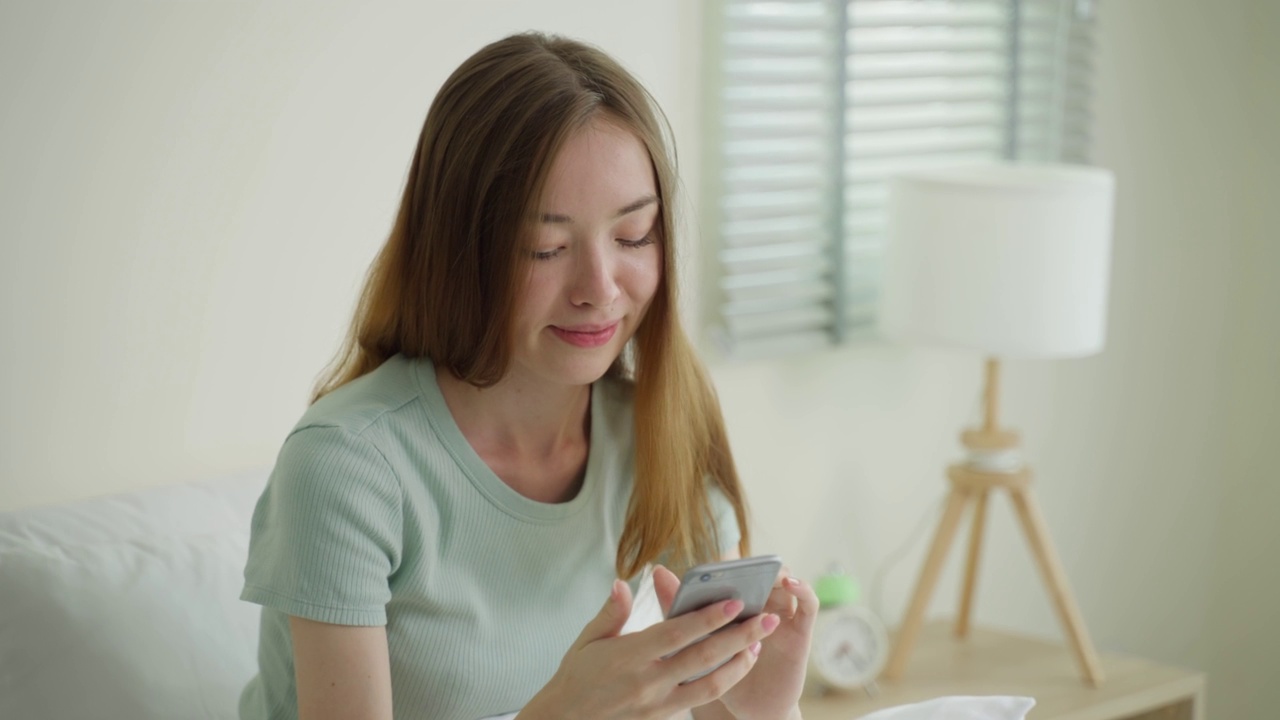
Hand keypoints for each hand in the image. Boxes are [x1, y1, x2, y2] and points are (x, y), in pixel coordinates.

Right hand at [520, 579, 778, 719]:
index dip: (707, 618)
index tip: (734, 602)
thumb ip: (610, 612)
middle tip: (766, 619)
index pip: (676, 634)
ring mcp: (657, 703)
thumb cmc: (576, 677)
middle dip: (739, 637)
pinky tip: (737, 666)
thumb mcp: (586, 640)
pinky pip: (701, 698)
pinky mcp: (663, 717)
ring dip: (739, 663)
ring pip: (709, 683)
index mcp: (628, 656)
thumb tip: (623, 584)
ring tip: (759, 644)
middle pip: (703, 657)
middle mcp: (647, 681)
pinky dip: (723, 681)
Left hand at [654, 565, 817, 719]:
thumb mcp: (693, 642)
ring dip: (777, 573)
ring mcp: (782, 616)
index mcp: (734, 603)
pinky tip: (791, 585)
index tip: (712, 568)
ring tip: (768, 572)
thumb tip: (657, 571)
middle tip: (740, 569)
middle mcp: (760, 605)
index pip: (732, 572)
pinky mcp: (801, 632)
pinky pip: (809, 605)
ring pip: (785, 583)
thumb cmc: (719, 675)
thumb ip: (677, 607)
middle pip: (760, 574)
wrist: (747, 711)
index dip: (725, 566)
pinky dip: (803, 589)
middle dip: (751, 568)